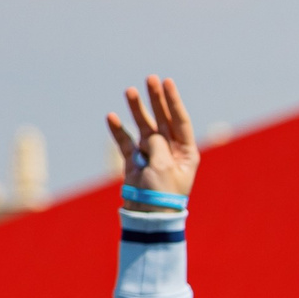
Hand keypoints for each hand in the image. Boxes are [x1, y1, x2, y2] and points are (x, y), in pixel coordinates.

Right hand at [105, 76, 202, 197]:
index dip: (173, 101)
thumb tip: (151, 134)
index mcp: (186, 153)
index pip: (180, 121)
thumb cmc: (161, 195)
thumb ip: (157, 145)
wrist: (146, 219)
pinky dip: (119, 131)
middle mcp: (170, 151)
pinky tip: (112, 117)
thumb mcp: (163, 167)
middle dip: (156, 100)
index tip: (167, 82)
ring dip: (136, 110)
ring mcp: (151, 156)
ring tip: (129, 91)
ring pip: (144, 127)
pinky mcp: (134, 163)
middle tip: (150, 79)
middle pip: (163, 120)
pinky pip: (126, 143)